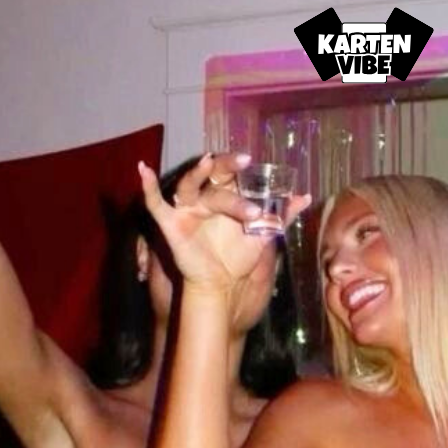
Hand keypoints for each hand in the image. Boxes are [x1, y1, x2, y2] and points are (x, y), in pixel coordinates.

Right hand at [138, 155, 308, 303]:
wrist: (222, 286)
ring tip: (207, 162)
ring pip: (190, 185)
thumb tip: (304, 197)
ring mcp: (186, 209)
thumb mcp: (263, 235)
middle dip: (226, 166)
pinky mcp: (171, 224)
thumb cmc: (238, 258)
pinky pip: (155, 203)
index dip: (239, 165)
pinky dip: (147, 187)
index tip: (254, 162)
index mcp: (224, 197)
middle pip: (212, 175)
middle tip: (243, 162)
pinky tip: (143, 170)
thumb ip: (281, 215)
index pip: (230, 174)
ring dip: (198, 173)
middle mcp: (204, 198)